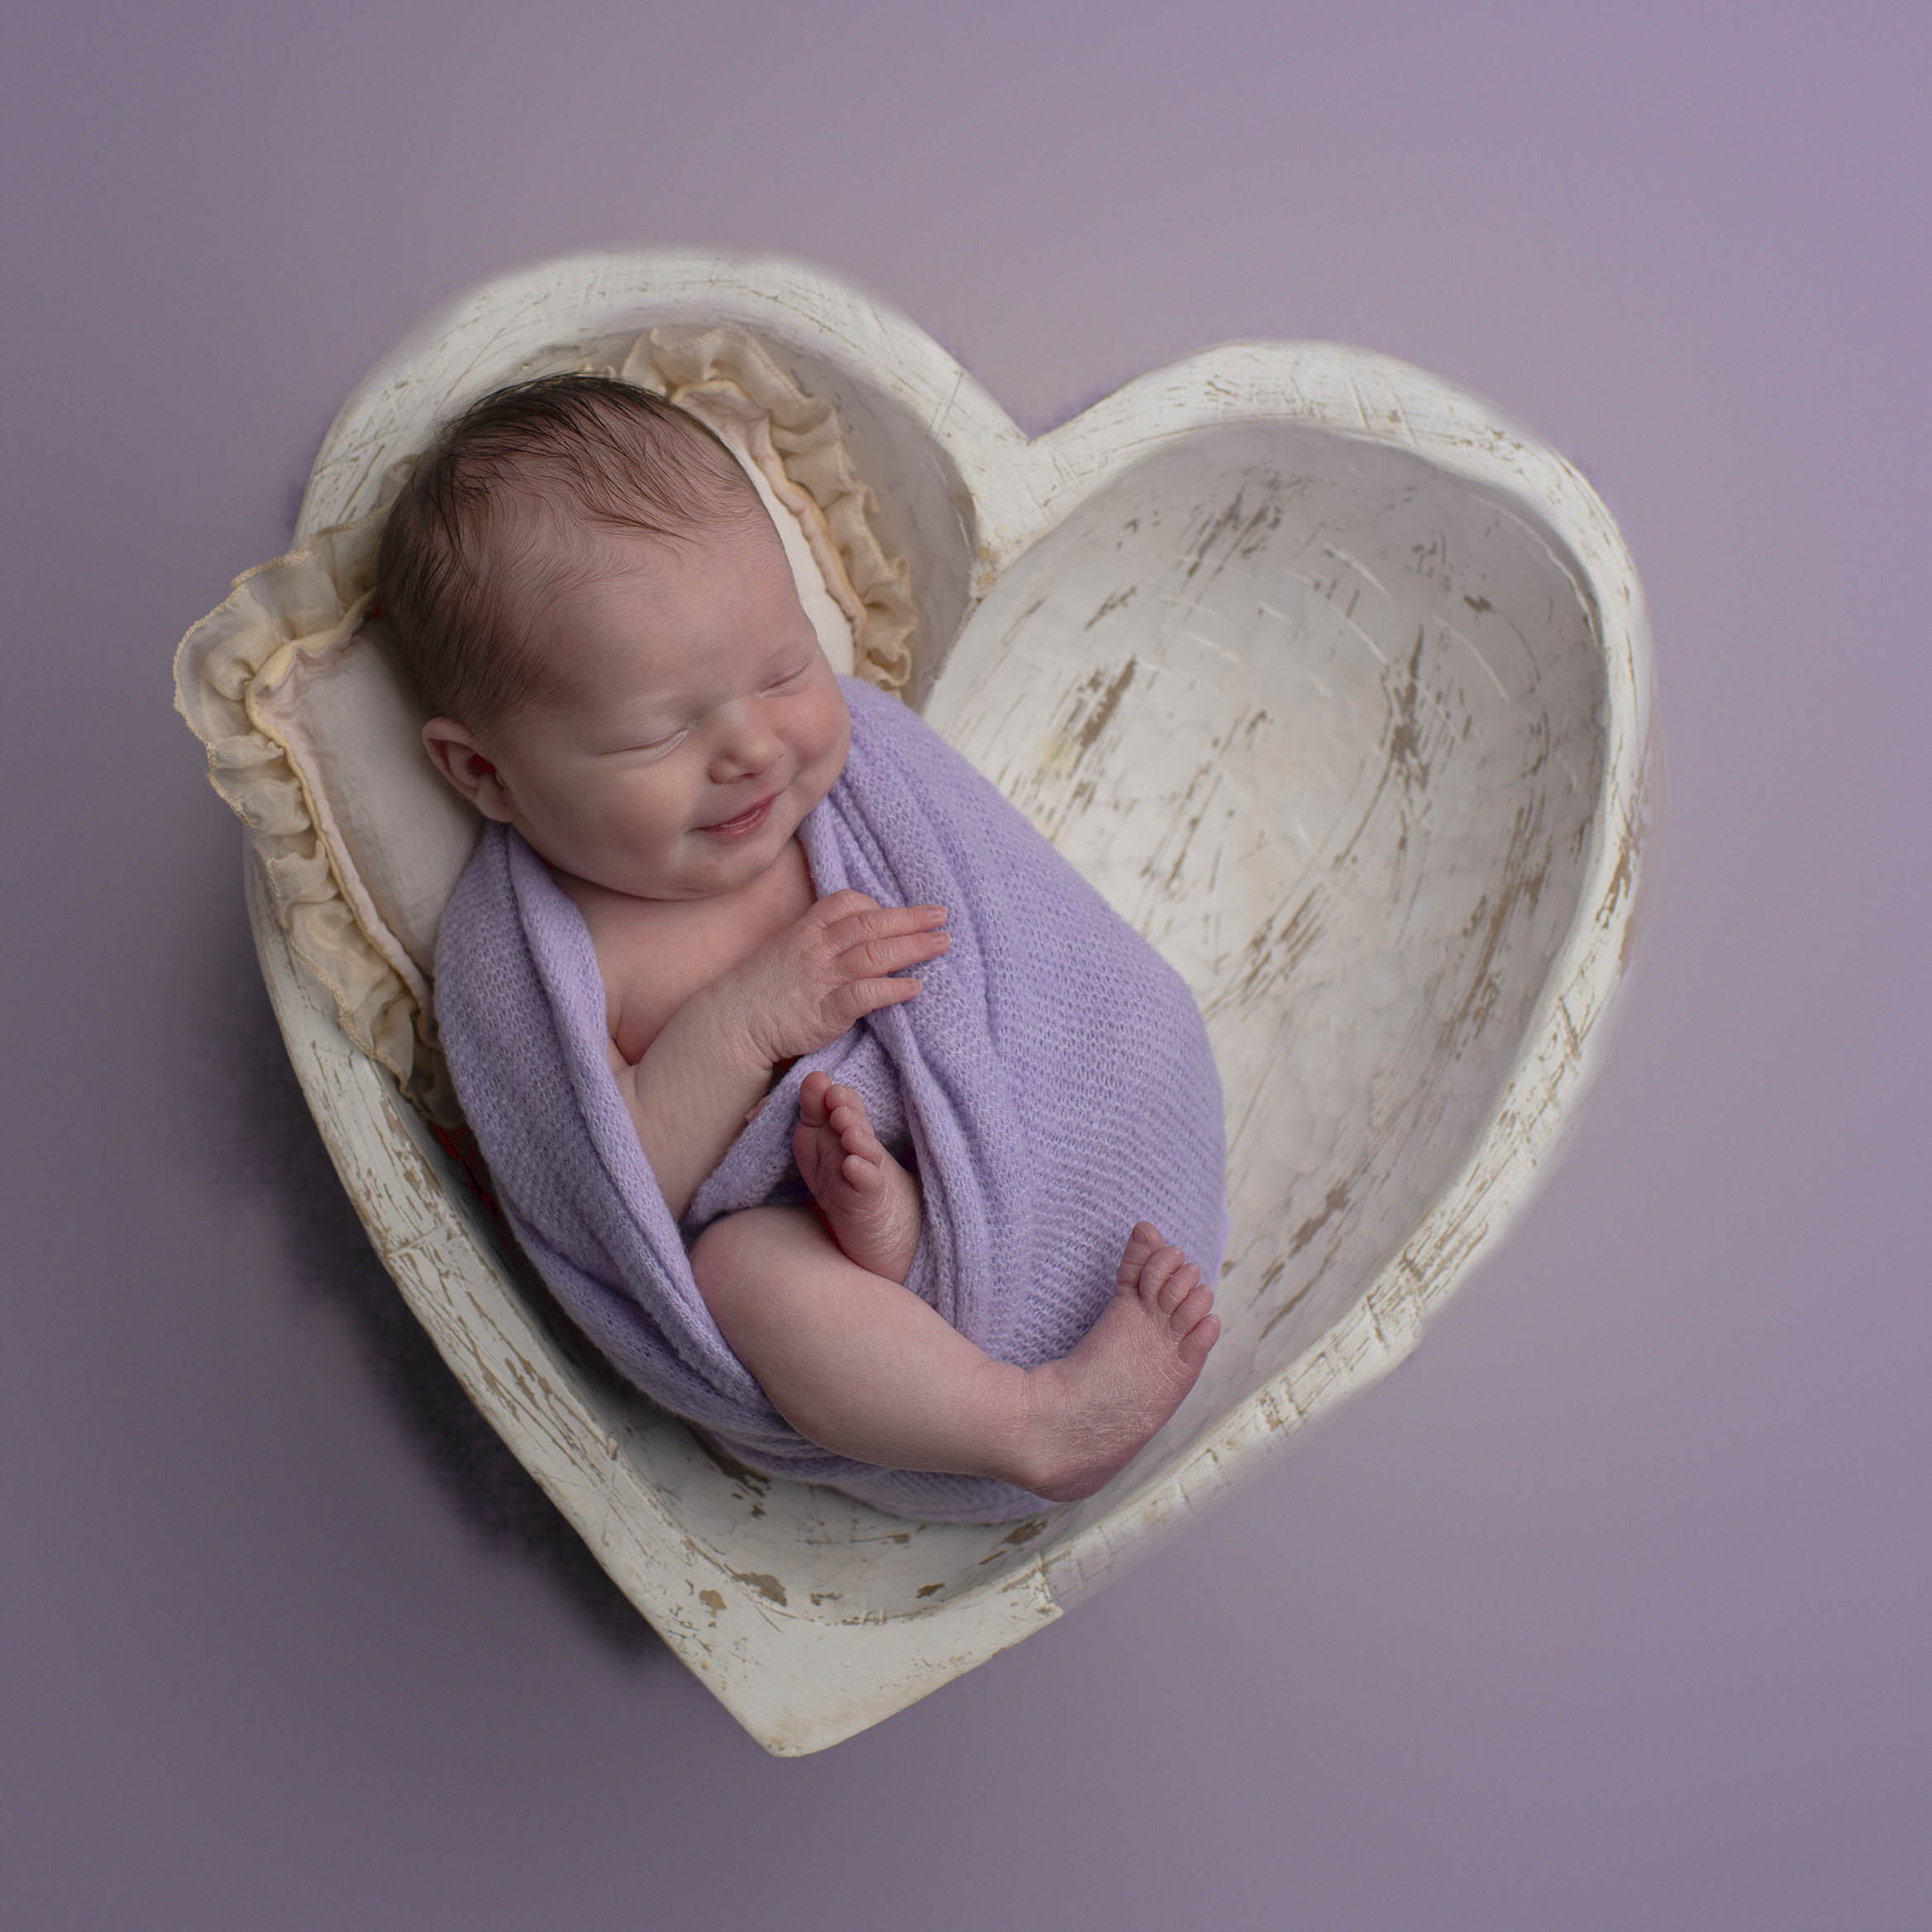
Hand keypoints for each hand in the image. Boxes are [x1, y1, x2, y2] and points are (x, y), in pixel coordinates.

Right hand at [722, 891, 947, 1067]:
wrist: (732, 1025)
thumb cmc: (760, 990)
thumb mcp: (784, 951)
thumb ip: (816, 941)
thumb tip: (851, 938)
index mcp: (805, 931)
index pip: (846, 904)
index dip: (875, 905)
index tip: (893, 913)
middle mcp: (816, 949)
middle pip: (870, 925)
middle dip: (909, 919)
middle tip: (941, 916)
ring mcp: (821, 979)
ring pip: (873, 955)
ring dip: (912, 947)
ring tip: (941, 944)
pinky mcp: (826, 1012)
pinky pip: (865, 995)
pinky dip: (892, 989)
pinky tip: (914, 988)